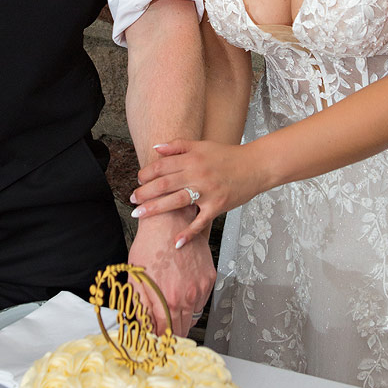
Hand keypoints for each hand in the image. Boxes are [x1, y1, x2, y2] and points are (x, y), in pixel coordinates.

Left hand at [127, 207, 215, 337]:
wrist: (170, 222)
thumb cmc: (151, 245)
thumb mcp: (137, 278)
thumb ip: (141, 307)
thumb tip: (144, 328)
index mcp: (165, 300)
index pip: (164, 334)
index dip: (158, 339)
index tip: (154, 339)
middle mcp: (185, 297)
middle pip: (180, 330)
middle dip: (170, 332)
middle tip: (161, 328)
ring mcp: (199, 288)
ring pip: (192, 317)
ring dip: (181, 318)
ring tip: (170, 309)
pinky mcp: (208, 279)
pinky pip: (201, 301)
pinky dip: (192, 303)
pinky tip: (181, 293)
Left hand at [131, 140, 263, 248]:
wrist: (255, 166)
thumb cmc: (227, 156)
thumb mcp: (202, 145)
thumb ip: (178, 146)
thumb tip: (155, 148)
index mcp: (192, 158)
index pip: (162, 166)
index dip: (146, 174)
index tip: (138, 180)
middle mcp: (198, 174)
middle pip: (165, 184)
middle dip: (144, 193)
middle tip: (132, 200)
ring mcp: (207, 192)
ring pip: (176, 202)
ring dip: (156, 209)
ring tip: (139, 214)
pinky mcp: (217, 206)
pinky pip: (200, 222)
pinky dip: (188, 233)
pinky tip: (176, 242)